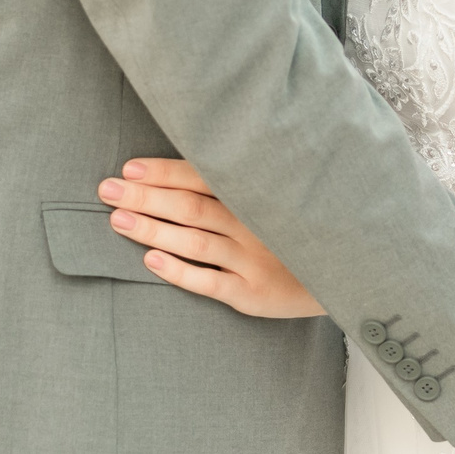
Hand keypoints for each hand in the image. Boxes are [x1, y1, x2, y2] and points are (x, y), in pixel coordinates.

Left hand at [98, 158, 323, 318]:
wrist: (347, 269)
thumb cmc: (298, 227)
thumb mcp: (280, 194)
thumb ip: (240, 180)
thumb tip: (189, 159)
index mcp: (254, 194)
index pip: (201, 177)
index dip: (163, 172)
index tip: (129, 168)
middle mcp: (251, 223)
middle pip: (188, 207)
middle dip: (145, 197)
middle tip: (106, 190)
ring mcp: (251, 259)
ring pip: (193, 241)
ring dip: (152, 230)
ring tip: (118, 220)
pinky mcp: (252, 294)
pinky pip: (208, 282)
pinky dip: (178, 271)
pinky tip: (150, 261)